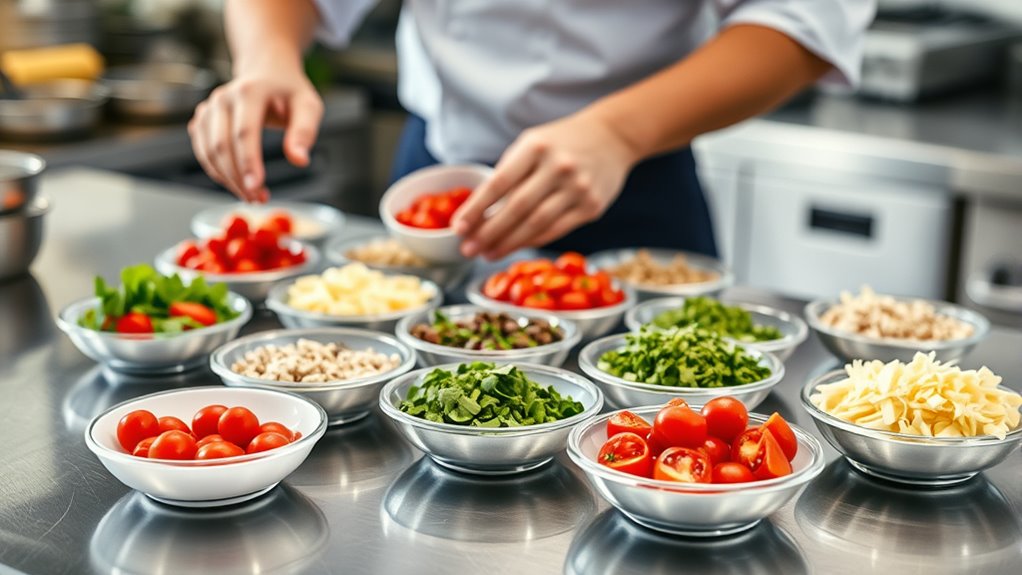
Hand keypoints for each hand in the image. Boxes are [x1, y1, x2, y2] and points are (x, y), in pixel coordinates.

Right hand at [188, 69, 322, 201]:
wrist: (266, 71)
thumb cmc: (289, 91)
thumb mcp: (308, 106)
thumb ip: (304, 132)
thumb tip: (300, 160)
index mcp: (250, 91)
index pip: (244, 132)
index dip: (249, 162)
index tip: (257, 187)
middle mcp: (223, 98)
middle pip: (222, 145)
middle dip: (238, 177)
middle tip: (257, 199)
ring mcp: (209, 108)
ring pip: (209, 152)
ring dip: (227, 179)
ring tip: (251, 195)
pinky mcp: (201, 120)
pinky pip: (203, 152)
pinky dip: (218, 172)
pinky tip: (237, 182)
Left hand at [451, 111, 638, 259]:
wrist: (613, 137)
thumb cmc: (562, 143)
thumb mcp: (533, 143)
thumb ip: (510, 172)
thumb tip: (479, 212)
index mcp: (536, 147)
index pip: (499, 182)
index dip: (476, 208)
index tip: (459, 227)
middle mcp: (558, 167)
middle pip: (516, 208)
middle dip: (488, 232)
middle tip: (468, 249)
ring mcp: (578, 188)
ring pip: (536, 224)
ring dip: (508, 243)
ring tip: (488, 253)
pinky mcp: (592, 207)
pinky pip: (556, 230)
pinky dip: (532, 241)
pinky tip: (515, 247)